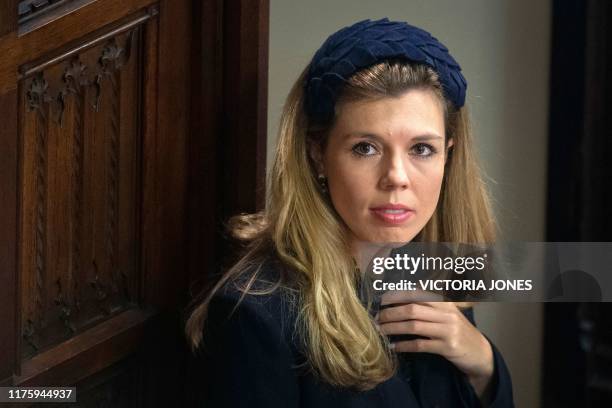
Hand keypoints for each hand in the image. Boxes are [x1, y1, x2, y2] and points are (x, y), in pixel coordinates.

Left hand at [375, 290, 493, 397]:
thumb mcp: (447, 313)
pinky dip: (404, 345)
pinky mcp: (448, 348)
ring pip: (414, 326)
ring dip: (393, 328)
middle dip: (390, 313)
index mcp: (445, 302)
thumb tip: (401, 296)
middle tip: (376, 318)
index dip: (396, 295)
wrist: (480, 353)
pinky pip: (420, 345)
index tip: (381, 300)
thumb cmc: (458, 331)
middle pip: (412, 309)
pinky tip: (393, 347)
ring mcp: (448, 330)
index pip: (417, 293)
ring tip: (380, 331)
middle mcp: (447, 314)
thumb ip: (429, 304)